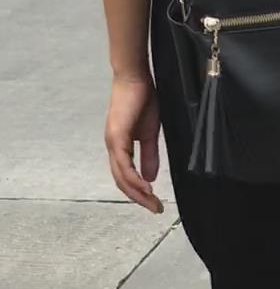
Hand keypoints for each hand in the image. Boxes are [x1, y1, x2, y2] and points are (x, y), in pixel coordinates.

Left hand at [105, 72, 162, 213]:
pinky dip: (134, 179)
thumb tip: (150, 178)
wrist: (135, 78)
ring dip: (137, 194)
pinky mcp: (117, 137)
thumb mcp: (150, 134)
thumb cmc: (143, 101)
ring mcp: (113, 143)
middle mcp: (113, 147)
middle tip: (156, 210)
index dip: (139, 193)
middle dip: (139, 199)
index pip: (125, 177)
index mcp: (120, 147)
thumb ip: (149, 156)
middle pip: (122, 182)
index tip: (155, 204)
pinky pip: (124, 165)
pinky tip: (147, 188)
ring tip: (153, 204)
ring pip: (122, 177)